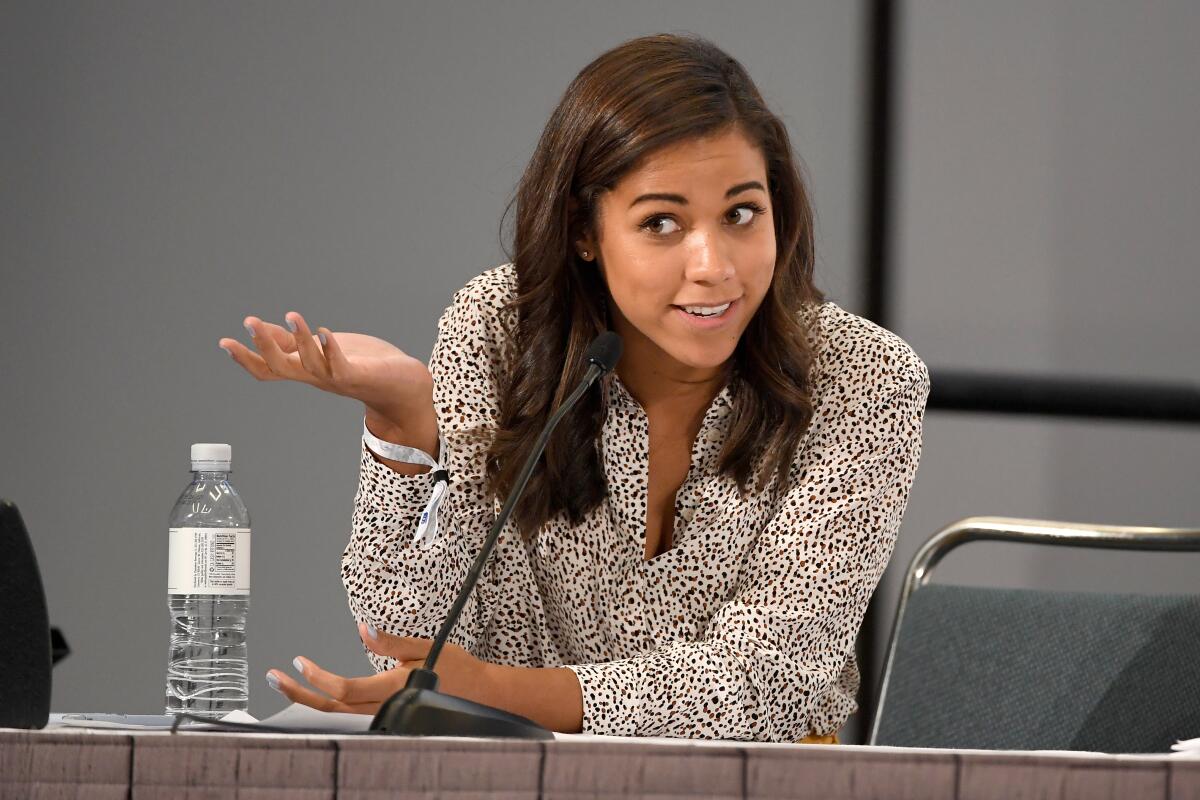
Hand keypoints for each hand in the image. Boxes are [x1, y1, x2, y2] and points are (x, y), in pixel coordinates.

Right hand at [218, 312, 433, 426]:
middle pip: (280, 368)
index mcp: (305, 370)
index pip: (268, 368)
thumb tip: (264, 330)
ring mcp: (335, 378)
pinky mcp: (358, 375)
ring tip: (292, 316)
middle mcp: (315, 377)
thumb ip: (293, 344)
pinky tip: (324, 332)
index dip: (245, 358)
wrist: (401, 387)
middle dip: (263, 345)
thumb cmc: (362, 365)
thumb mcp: (321, 350)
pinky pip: (340, 366)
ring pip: (308, 365)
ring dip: (299, 340)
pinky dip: (330, 350)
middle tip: (249, 322)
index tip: (224, 341)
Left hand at [265, 623, 498, 714]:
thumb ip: (391, 641)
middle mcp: (386, 706)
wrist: (482, 696)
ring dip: (311, 703)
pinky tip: (318, 698)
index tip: (299, 662)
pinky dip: (331, 707)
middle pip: (332, 708)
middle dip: (299, 695)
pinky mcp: (390, 716)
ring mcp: (387, 715)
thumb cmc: (458, 669)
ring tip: (288, 688)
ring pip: (340, 716)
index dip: (317, 677)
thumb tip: (363, 629)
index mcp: (392, 687)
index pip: (344, 688)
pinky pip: (353, 716)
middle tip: (274, 678)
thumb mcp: (426, 647)